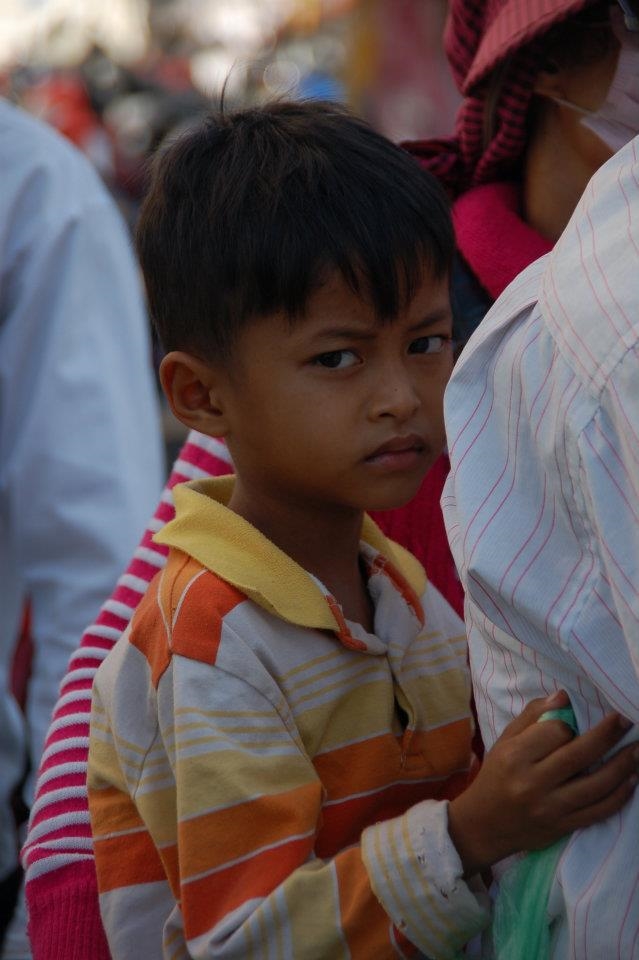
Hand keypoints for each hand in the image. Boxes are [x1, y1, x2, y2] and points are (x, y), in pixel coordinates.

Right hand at [448, 690, 636, 876]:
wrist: (484, 825)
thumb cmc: (496, 776)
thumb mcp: (504, 741)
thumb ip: (532, 716)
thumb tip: (563, 696)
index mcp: (515, 756)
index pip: (554, 732)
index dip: (569, 724)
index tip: (573, 724)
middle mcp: (533, 782)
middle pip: (580, 755)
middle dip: (608, 735)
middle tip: (627, 720)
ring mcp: (550, 808)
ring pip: (596, 785)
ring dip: (623, 766)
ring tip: (637, 749)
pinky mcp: (563, 826)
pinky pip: (598, 812)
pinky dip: (620, 796)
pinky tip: (632, 780)